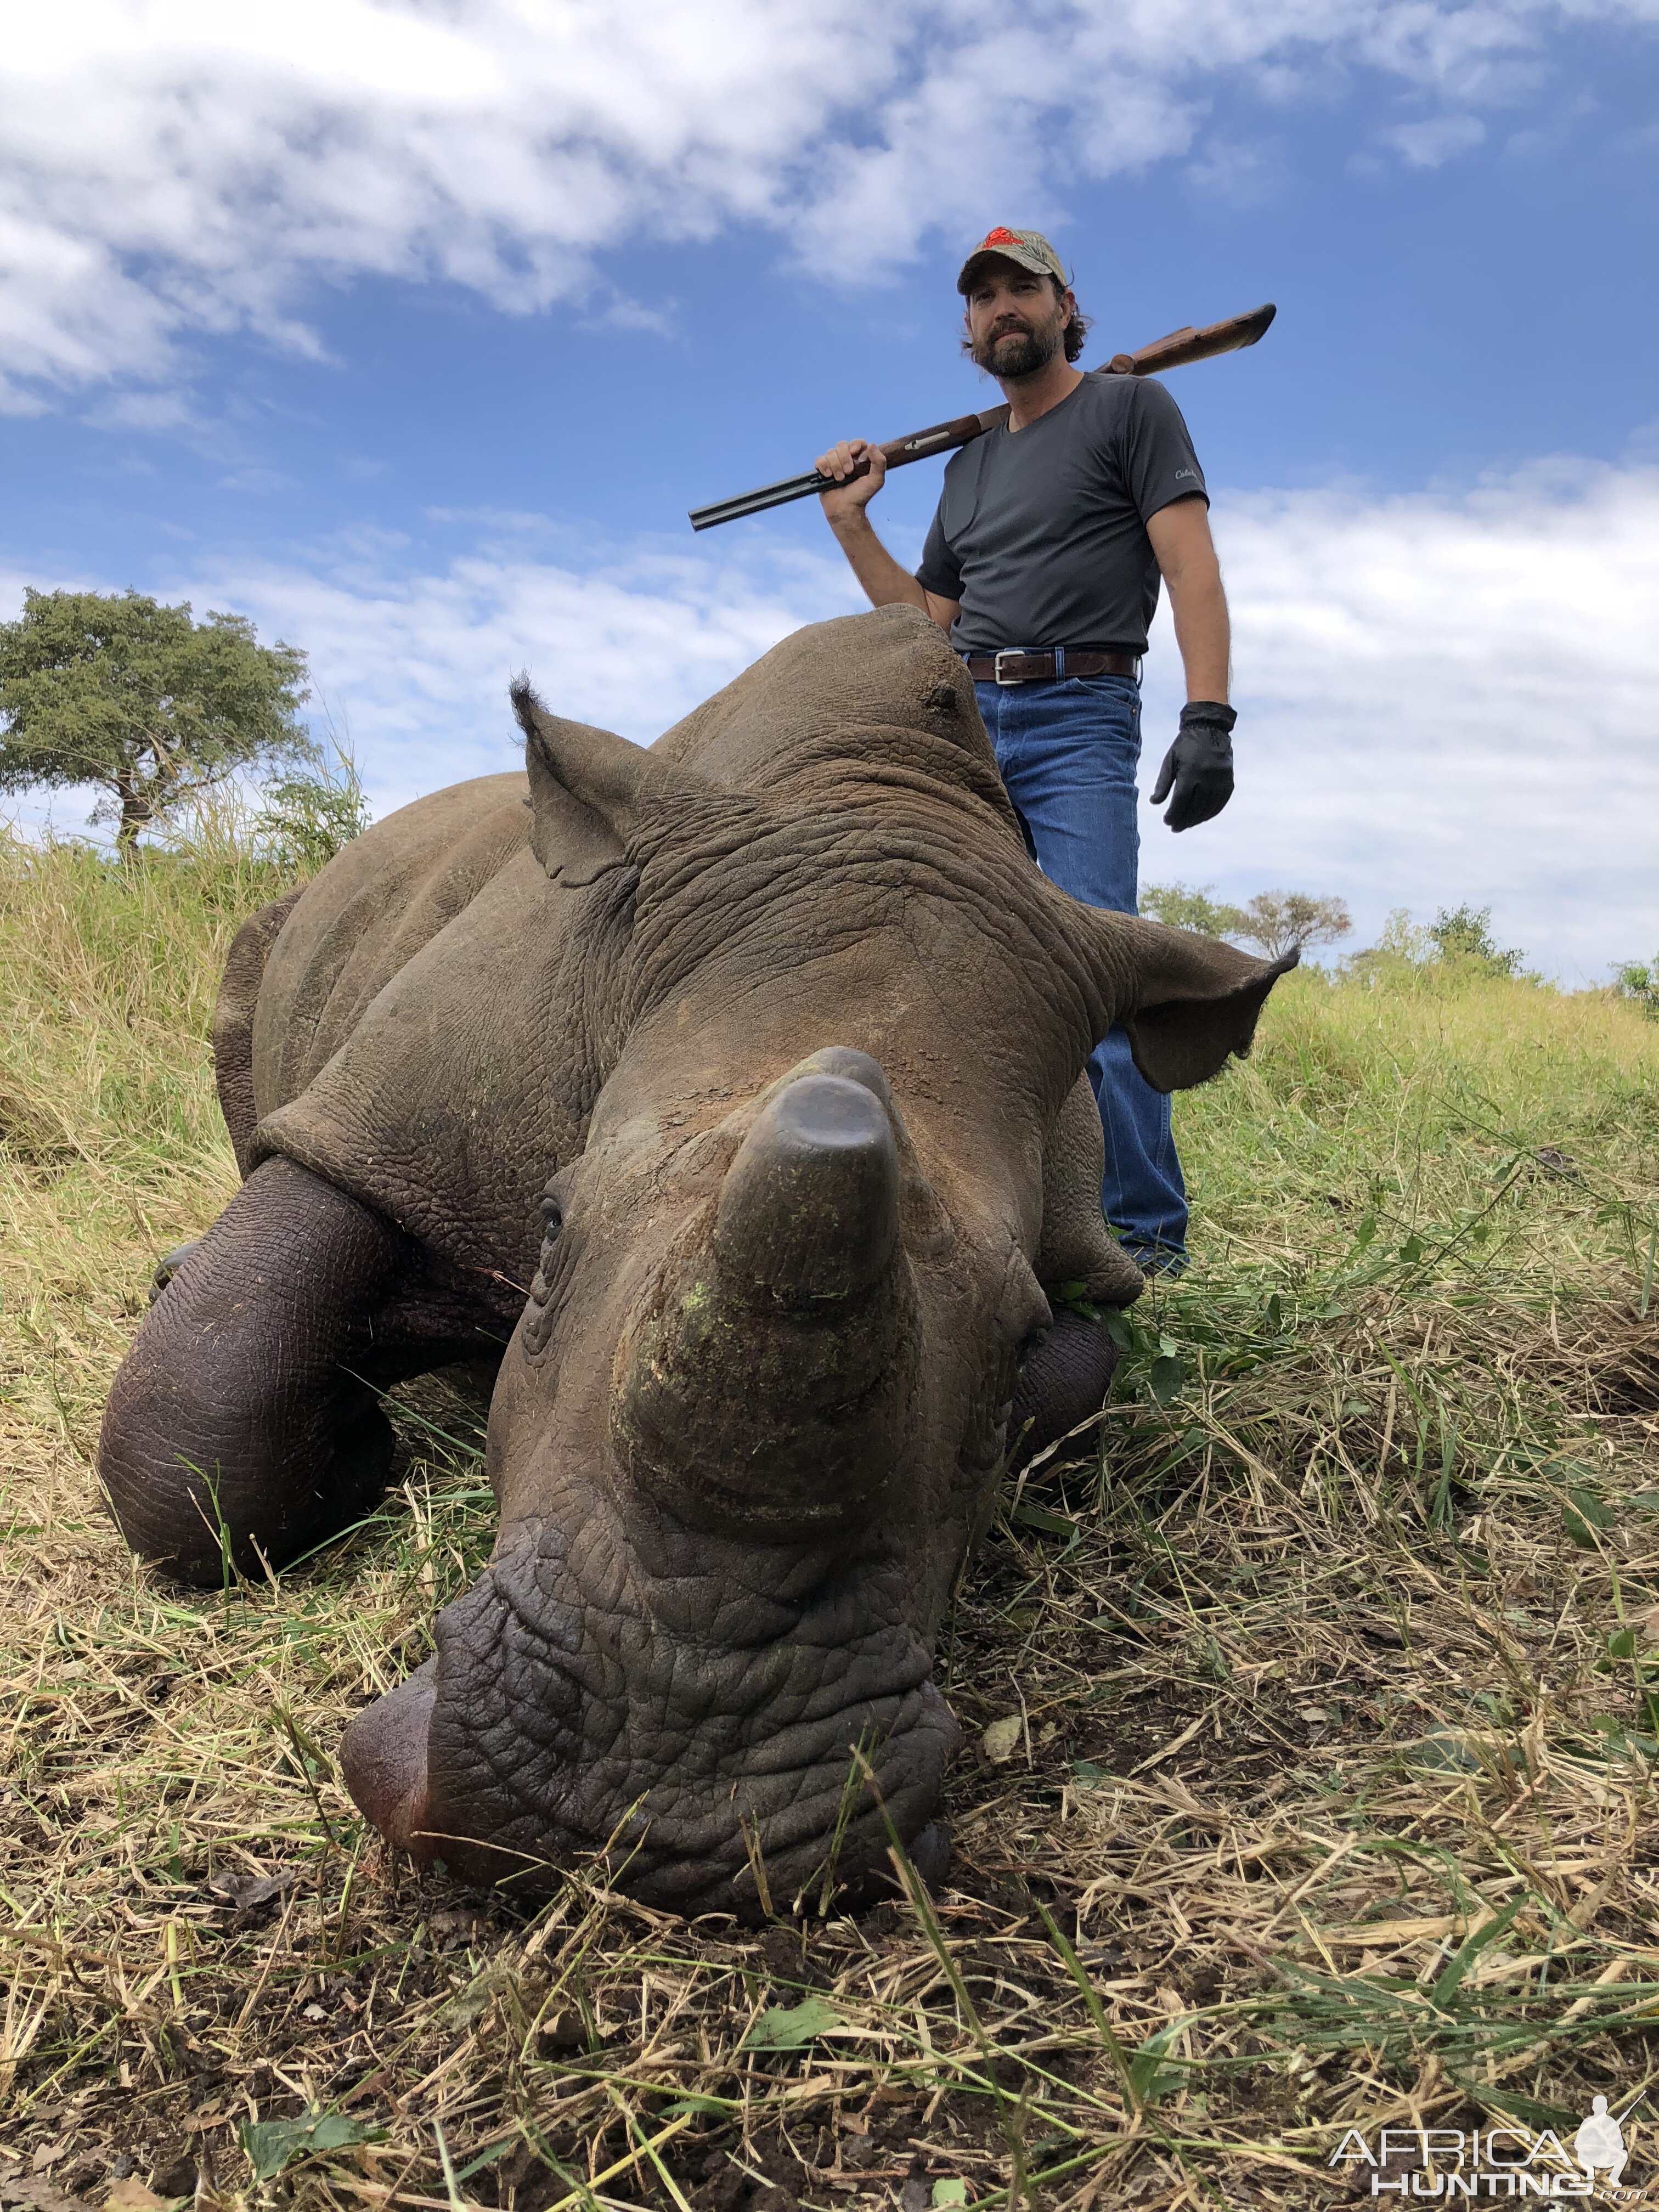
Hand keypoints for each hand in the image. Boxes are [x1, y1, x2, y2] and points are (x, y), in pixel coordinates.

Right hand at [815, 438, 885, 527]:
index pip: (857, 443)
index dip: (855, 445)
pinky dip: (823, 466)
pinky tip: (828, 476)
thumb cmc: (861, 496)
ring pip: (830, 452)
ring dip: (835, 466)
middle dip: (844, 458)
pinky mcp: (823, 471)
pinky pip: (819, 460)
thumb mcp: (876, 480)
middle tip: (849, 473)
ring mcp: (834, 464)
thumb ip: (879, 462)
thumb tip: (872, 445)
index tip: (854, 452)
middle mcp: (846, 459)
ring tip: (840, 480)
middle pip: (842, 445)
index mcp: (860, 459)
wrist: (846, 509)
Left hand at [1149, 702, 1235, 830]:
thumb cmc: (1185, 745)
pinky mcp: (1229, 780)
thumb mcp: (1170, 760)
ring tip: (1186, 825)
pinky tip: (1201, 817)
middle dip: (1183, 821)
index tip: (1166, 821)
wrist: (1210, 728)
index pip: (1180, 801)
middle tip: (1175, 828)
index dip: (1173, 814)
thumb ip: (1163, 783)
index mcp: (1190, 772)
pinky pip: (1220, 803)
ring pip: (1208, 808)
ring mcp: (1220, 780)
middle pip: (1194, 808)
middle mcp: (1207, 777)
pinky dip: (1210, 813)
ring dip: (1196, 820)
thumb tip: (1154, 803)